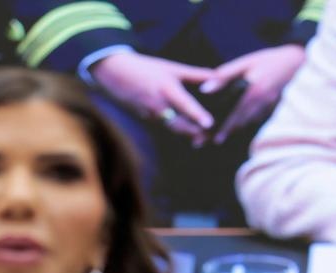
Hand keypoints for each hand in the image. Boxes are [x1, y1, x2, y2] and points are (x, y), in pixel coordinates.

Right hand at [90, 52, 219, 144]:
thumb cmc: (147, 69)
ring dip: (187, 136)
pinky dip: (177, 134)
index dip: (197, 114)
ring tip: (204, 141)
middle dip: (195, 133)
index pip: (184, 103)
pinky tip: (189, 137)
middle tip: (212, 138)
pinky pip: (164, 130)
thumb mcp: (171, 68)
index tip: (209, 123)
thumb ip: (196, 75)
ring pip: (172, 130)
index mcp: (166, 88)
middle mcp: (158, 105)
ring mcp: (150, 115)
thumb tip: (219, 76)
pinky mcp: (146, 122)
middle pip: (180, 124)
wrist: (115, 73)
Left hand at [199, 44, 306, 143]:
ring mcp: (271, 108)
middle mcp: (263, 102)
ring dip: (234, 130)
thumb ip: (225, 75)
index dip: (226, 127)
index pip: (236, 113)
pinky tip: (235, 128)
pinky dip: (245, 124)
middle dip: (226, 132)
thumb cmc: (268, 60)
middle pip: (242, 122)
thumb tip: (205, 90)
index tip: (214, 138)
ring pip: (249, 123)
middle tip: (211, 141)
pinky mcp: (274, 109)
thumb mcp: (246, 62)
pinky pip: (257, 119)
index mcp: (254, 90)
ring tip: (218, 137)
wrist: (298, 62)